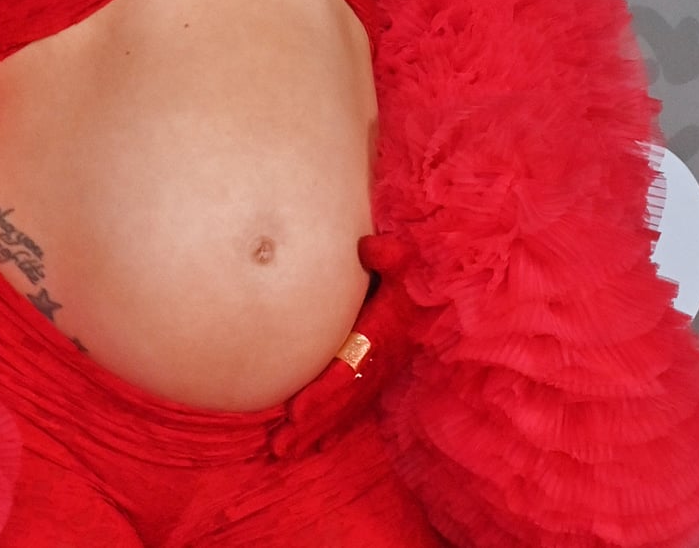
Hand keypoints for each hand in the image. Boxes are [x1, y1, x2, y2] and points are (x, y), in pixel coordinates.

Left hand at [267, 233, 422, 459]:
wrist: (419, 298)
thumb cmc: (398, 277)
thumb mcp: (400, 264)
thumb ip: (389, 256)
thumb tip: (371, 246)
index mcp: (381, 336)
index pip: (348, 370)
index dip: (323, 393)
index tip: (296, 410)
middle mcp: (379, 364)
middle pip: (341, 401)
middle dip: (310, 425)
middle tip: (279, 444)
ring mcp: (375, 378)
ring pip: (343, 412)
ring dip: (314, 435)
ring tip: (282, 452)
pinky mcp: (372, 384)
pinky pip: (352, 413)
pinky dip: (332, 432)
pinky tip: (312, 449)